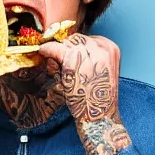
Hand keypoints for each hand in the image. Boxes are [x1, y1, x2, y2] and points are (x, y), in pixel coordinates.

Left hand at [29, 32, 132, 154]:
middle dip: (66, 48)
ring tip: (54, 65)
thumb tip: (67, 50)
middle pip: (77, 39)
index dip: (74, 46)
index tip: (65, 53)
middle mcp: (103, 46)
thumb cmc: (97, 98)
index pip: (88, 39)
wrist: (99, 115)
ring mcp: (89, 52)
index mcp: (111, 48)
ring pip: (67, 43)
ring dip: (58, 51)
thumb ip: (89, 58)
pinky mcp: (74, 60)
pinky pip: (57, 49)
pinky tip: (43, 52)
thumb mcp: (99, 72)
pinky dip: (48, 50)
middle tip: (57, 59)